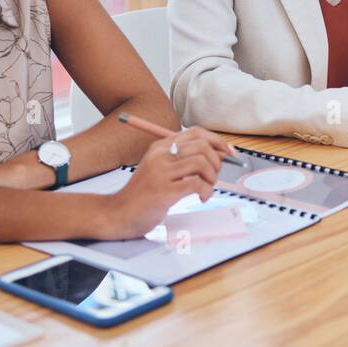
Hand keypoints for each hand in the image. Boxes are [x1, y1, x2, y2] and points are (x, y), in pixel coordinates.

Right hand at [107, 127, 227, 239]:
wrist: (118, 213)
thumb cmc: (143, 194)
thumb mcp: (161, 169)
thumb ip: (185, 159)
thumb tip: (221, 154)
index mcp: (160, 147)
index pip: (197, 133)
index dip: (218, 141)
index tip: (230, 153)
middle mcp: (160, 155)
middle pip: (202, 146)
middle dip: (217, 162)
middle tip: (212, 177)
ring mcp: (161, 173)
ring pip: (202, 163)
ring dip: (212, 178)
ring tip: (206, 189)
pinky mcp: (164, 191)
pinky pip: (197, 184)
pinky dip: (206, 191)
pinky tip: (201, 197)